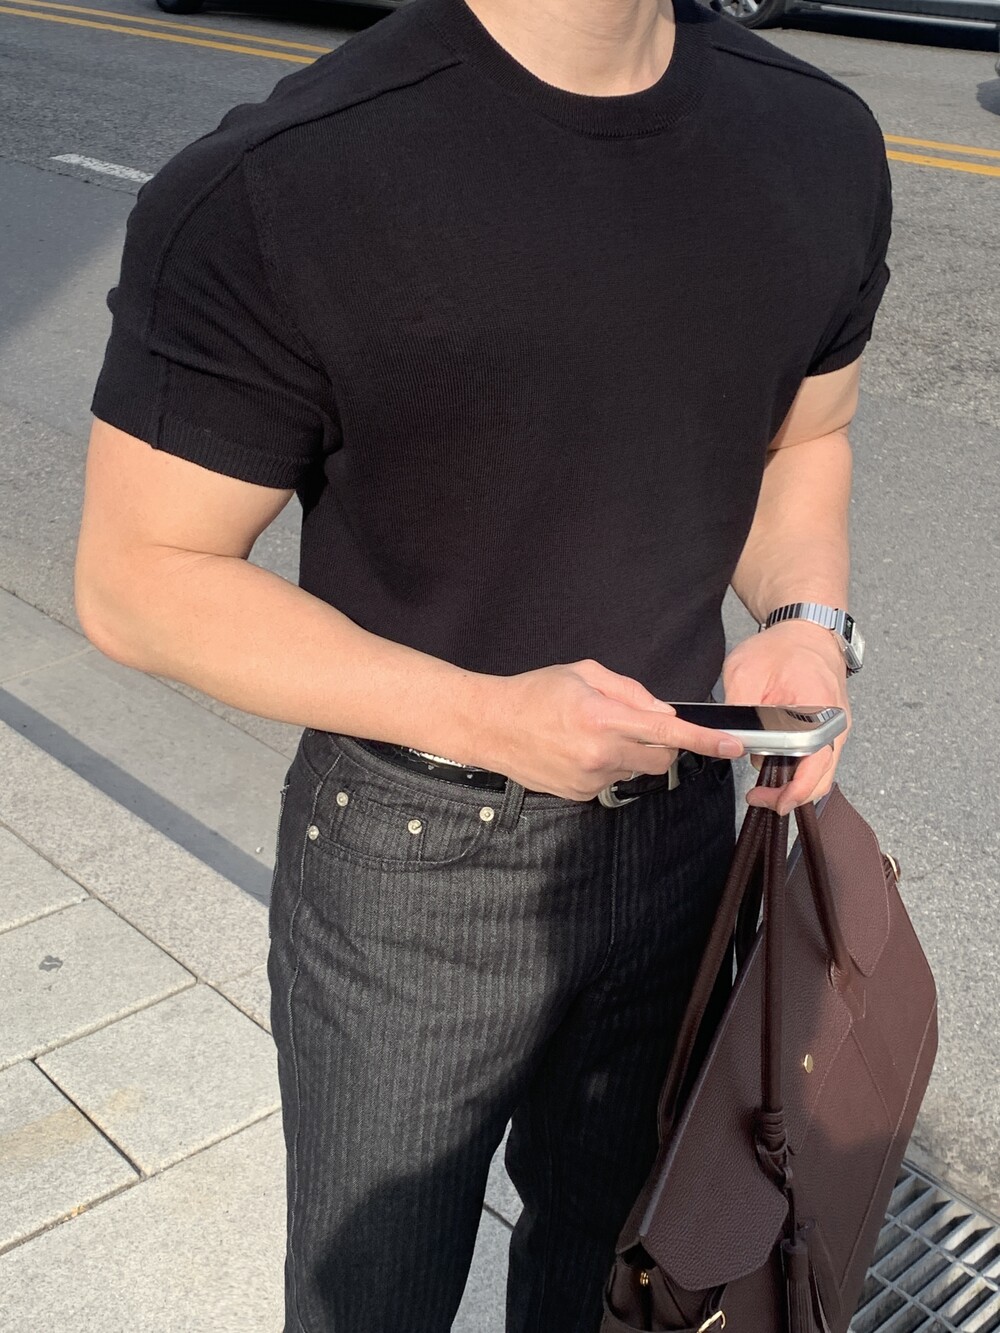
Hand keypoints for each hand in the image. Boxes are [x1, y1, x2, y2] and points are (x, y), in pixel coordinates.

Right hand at [481, 659, 744, 800]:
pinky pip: (613, 781)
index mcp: (603, 717)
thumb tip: (662, 711)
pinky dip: (609, 766)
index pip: (666, 731)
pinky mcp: (581, 794)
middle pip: (661, 758)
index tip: (730, 745)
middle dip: (662, 743)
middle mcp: (600, 753)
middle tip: (635, 724)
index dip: (703, 740)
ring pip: (637, 771)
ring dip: (631, 754)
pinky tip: (579, 751)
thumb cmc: (535, 693)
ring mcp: (590, 778)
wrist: (492, 726)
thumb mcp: (584, 673)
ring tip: (595, 734)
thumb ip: (630, 691)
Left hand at [722, 621, 850, 815]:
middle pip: (821, 778)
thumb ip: (740, 709)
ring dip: (794, 785)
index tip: (770, 800)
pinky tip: (775, 769)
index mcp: (821, 709)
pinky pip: (818, 761)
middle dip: (791, 795)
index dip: (793, 790)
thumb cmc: (782, 646)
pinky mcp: (829, 730)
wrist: (806, 630)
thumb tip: (732, 741)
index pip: (815, 763)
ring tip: (762, 787)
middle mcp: (836, 724)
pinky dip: (798, 771)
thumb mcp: (746, 672)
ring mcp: (836, 729)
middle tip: (759, 798)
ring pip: (820, 773)